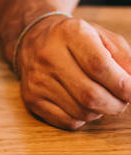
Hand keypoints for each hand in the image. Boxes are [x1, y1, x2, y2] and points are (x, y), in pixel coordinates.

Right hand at [17, 14, 130, 129]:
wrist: (33, 38)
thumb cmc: (74, 39)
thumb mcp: (101, 36)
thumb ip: (124, 57)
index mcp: (69, 33)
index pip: (99, 66)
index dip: (123, 85)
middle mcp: (49, 54)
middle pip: (90, 95)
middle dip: (116, 104)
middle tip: (122, 100)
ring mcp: (37, 78)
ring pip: (81, 112)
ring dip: (100, 111)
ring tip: (100, 96)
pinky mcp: (31, 97)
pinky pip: (68, 121)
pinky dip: (83, 117)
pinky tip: (80, 101)